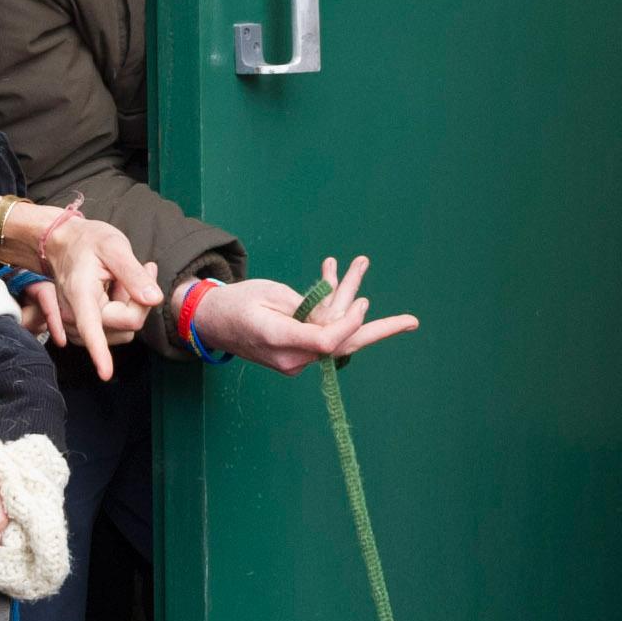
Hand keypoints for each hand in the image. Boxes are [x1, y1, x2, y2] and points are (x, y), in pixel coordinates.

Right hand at [32, 216, 162, 380]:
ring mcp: (76, 324)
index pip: (91, 328)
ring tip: (121, 280)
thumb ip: (133, 273)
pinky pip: (115, 331)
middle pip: (126, 325)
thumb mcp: (114, 246)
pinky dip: (122, 312)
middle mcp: (74, 315)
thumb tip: (153, 299)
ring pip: (123, 331)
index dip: (100, 352)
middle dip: (139, 301)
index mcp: (80, 295)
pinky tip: (116, 290)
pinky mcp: (82, 329)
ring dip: (130, 307)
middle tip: (140, 269)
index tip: (105, 373)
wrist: (63, 242)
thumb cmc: (88, 241)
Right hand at [187, 254, 418, 373]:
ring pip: (334, 330)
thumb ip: (307, 306)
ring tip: (360, 262)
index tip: (362, 302)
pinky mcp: (297, 352)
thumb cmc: (235, 302)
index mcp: (279, 340)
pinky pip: (322, 329)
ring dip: (346, 297)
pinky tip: (335, 272)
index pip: (327, 341)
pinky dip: (330, 304)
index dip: (349, 323)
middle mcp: (291, 356)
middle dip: (378, 330)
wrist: (209, 322)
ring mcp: (295, 358)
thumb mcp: (269, 294)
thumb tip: (340, 315)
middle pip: (342, 345)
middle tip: (412, 321)